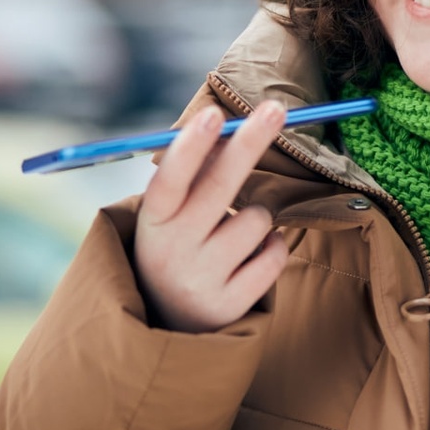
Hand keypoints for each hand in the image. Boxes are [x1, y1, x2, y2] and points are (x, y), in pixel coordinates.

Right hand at [134, 101, 289, 332]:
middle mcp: (171, 251)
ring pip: (258, 220)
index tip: (214, 113)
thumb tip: (234, 125)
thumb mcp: (172, 213)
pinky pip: (275, 253)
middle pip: (219, 188)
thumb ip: (196, 173)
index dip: (191, 148)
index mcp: (154, 221)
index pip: (169, 181)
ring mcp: (200, 280)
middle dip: (250, 142)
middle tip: (276, 109)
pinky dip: (273, 247)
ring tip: (236, 235)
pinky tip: (252, 257)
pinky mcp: (229, 305)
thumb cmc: (180, 243)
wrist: (170, 320)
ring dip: (259, 218)